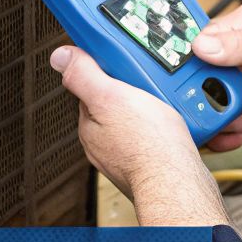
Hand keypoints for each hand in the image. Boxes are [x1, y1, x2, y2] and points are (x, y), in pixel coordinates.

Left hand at [50, 46, 229, 226]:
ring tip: (169, 101)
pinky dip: (169, 127)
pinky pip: (159, 136)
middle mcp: (106, 142)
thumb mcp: (110, 98)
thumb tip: (61, 57)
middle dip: (137, 90)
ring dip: (157, 106)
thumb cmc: (148, 148)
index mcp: (90, 126)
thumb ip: (84, 76)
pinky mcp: (153, 162)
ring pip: (141, 118)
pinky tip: (178, 123)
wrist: (180, 183)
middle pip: (119, 102)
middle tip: (153, 83)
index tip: (124, 62)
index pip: (93, 88)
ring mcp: (129, 154)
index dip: (109, 71)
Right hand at [191, 1, 241, 152]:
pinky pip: (224, 121)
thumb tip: (205, 44)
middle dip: (189, 85)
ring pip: (208, 96)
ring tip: (199, 121)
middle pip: (201, 68)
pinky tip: (222, 135)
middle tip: (181, 100)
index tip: (171, 67)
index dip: (188, 51)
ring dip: (201, 110)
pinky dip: (217, 130)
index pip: (207, 33)